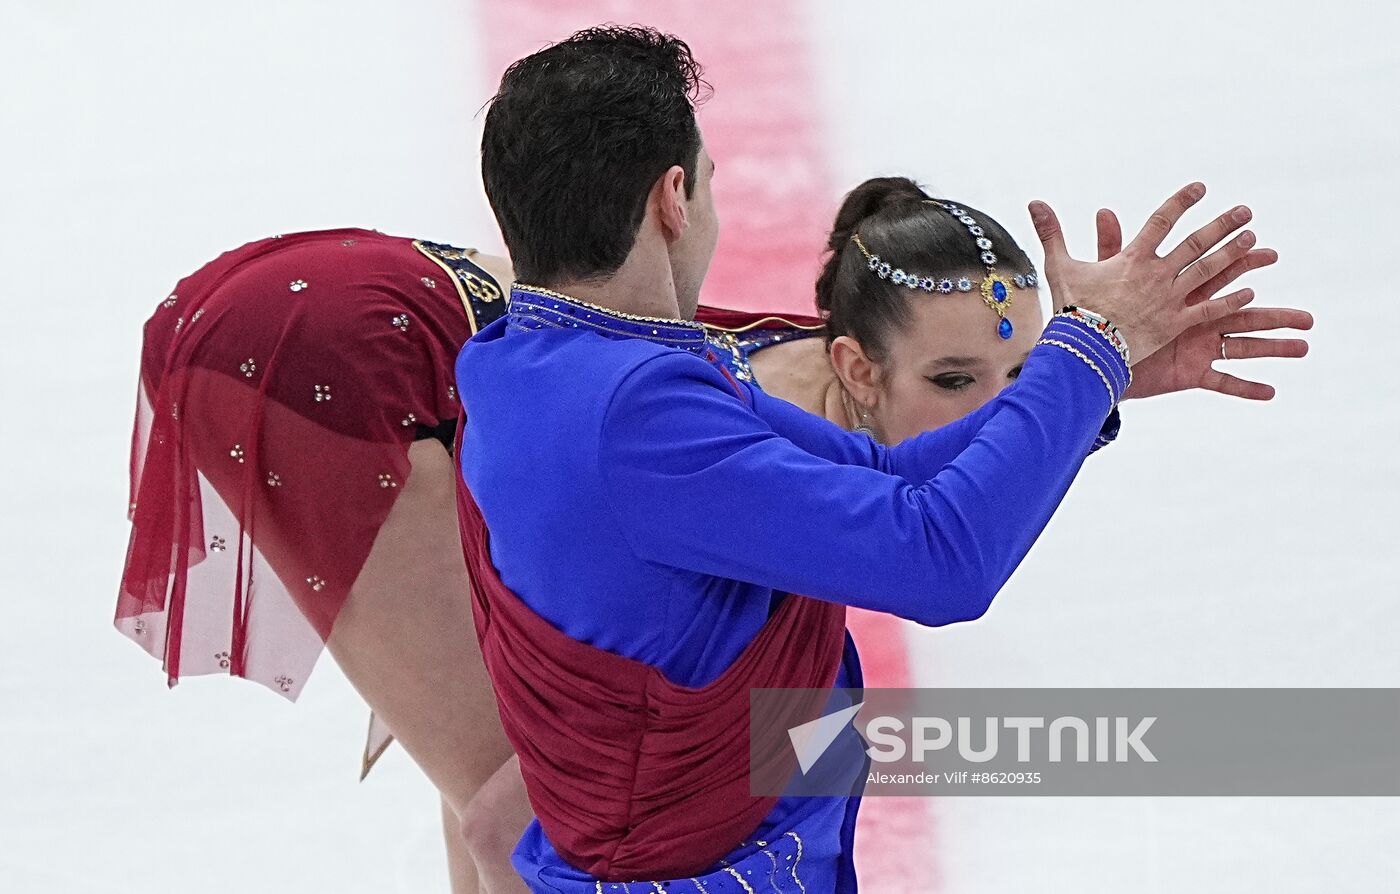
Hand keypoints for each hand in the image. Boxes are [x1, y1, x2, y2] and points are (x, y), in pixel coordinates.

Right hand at [1029, 183, 1257, 360]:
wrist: (1081, 348)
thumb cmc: (1070, 308)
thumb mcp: (1060, 266)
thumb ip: (1052, 233)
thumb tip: (1035, 203)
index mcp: (1132, 258)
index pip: (1161, 221)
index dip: (1181, 202)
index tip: (1201, 187)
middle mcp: (1156, 274)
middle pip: (1196, 244)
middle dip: (1222, 225)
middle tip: (1245, 211)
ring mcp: (1168, 300)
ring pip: (1208, 272)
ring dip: (1233, 255)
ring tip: (1254, 241)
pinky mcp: (1174, 325)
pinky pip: (1208, 310)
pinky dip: (1228, 300)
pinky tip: (1249, 291)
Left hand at [1093, 208, 1312, 399]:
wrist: (1096, 356)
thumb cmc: (1106, 316)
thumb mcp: (1111, 281)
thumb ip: (1112, 247)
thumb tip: (1103, 210)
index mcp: (1184, 297)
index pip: (1220, 277)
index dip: (1242, 265)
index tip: (1269, 251)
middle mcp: (1199, 322)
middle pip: (1245, 315)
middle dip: (1275, 314)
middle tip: (1308, 316)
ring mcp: (1198, 349)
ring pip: (1243, 348)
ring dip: (1273, 348)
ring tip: (1304, 347)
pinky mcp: (1190, 374)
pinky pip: (1222, 383)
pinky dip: (1245, 388)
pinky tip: (1271, 392)